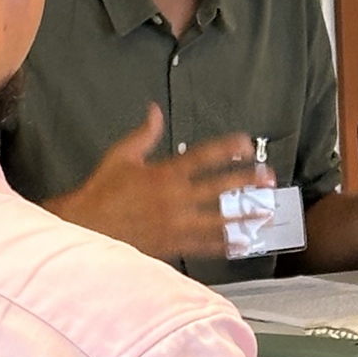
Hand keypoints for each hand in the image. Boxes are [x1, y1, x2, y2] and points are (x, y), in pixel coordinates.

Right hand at [45, 105, 269, 258]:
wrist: (88, 230)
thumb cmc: (103, 190)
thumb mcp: (120, 155)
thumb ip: (143, 134)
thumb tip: (155, 109)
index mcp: (164, 174)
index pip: (203, 157)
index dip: (227, 149)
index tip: (247, 143)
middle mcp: (176, 200)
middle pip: (219, 189)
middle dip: (246, 182)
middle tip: (269, 178)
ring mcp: (178, 226)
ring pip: (219, 221)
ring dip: (245, 216)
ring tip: (267, 213)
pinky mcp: (175, 247)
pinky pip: (206, 247)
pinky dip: (227, 246)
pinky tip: (244, 244)